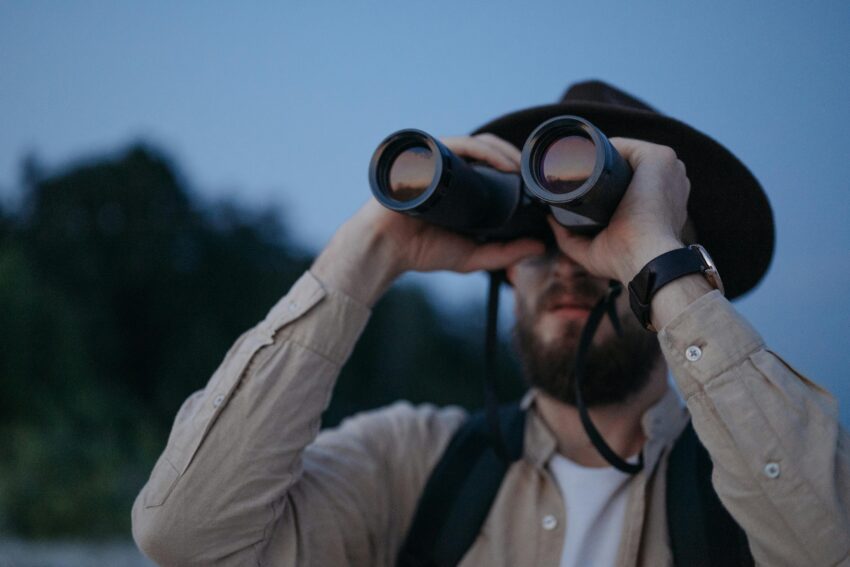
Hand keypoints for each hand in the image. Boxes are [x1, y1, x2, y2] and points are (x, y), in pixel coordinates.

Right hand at [312, 134, 544, 304]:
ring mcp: (433, 161)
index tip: (535, 181)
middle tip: (532, 173)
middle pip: (485, 149)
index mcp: (458, 184)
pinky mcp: (421, 158)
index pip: (490, 164)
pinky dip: (478, 150)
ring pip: (473, 143)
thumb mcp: (472, 255)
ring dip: (500, 151)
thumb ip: (505, 253)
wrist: (384, 250)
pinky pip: (453, 145)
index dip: (514, 166)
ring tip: (518, 168)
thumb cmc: (421, 251)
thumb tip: (540, 246)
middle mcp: (446, 168)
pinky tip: (497, 162)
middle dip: (512, 155)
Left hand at [547, 138, 690, 284]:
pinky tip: (583, 153)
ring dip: (598, 156)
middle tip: (571, 177)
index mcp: (660, 201)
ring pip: (624, 154)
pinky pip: (626, 145)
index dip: (603, 181)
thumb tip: (550, 220)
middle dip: (598, 168)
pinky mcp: (660, 158)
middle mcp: (669, 182)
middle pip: (625, 165)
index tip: (579, 186)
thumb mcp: (593, 250)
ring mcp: (668, 168)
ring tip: (572, 165)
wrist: (646, 259)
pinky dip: (602, 146)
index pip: (629, 180)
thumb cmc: (627, 261)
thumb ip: (570, 238)